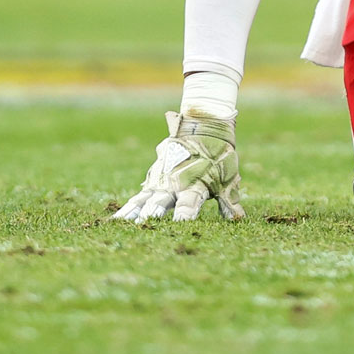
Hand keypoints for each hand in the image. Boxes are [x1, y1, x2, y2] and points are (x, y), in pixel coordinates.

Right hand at [112, 111, 241, 221]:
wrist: (203, 128)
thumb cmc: (219, 157)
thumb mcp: (228, 179)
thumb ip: (229, 202)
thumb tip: (238, 220)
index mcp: (195, 184)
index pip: (190, 203)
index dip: (185, 214)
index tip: (181, 224)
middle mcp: (175, 183)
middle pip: (161, 202)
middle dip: (154, 214)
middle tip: (144, 224)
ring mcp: (161, 181)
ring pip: (144, 200)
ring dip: (134, 213)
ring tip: (121, 226)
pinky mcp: (152, 180)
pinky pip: (138, 197)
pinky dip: (128, 209)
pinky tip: (116, 221)